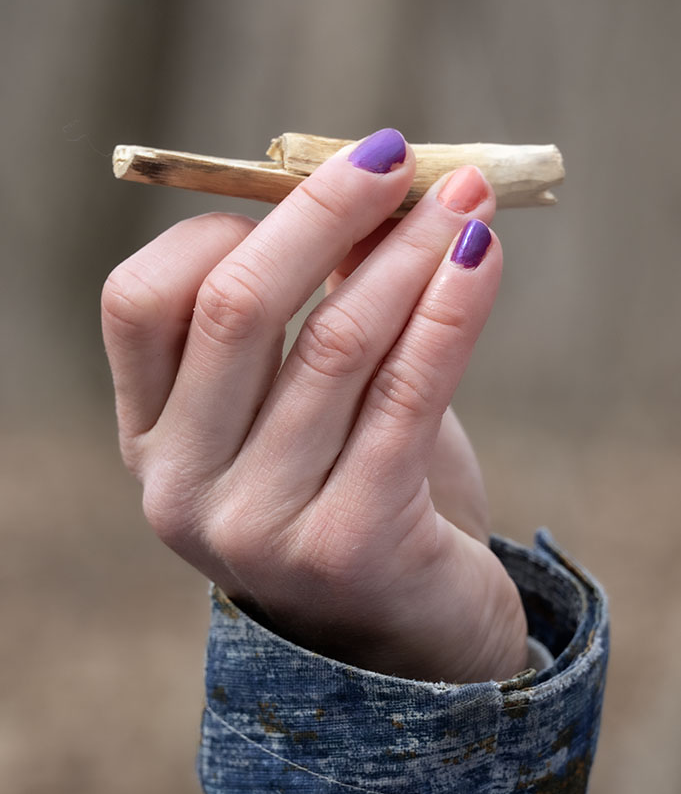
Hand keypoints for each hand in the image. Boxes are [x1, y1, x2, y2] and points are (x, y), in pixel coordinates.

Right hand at [102, 129, 526, 681]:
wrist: (405, 636)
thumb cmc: (353, 500)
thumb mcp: (306, 409)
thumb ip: (313, 315)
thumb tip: (366, 192)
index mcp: (153, 443)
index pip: (139, 304)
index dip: (220, 226)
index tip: (305, 196)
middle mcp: (183, 490)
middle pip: (236, 308)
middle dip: (322, 213)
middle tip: (393, 157)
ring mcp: (257, 527)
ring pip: (335, 345)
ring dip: (409, 254)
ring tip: (467, 200)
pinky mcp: (348, 546)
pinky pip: (406, 396)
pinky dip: (449, 311)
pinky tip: (481, 257)